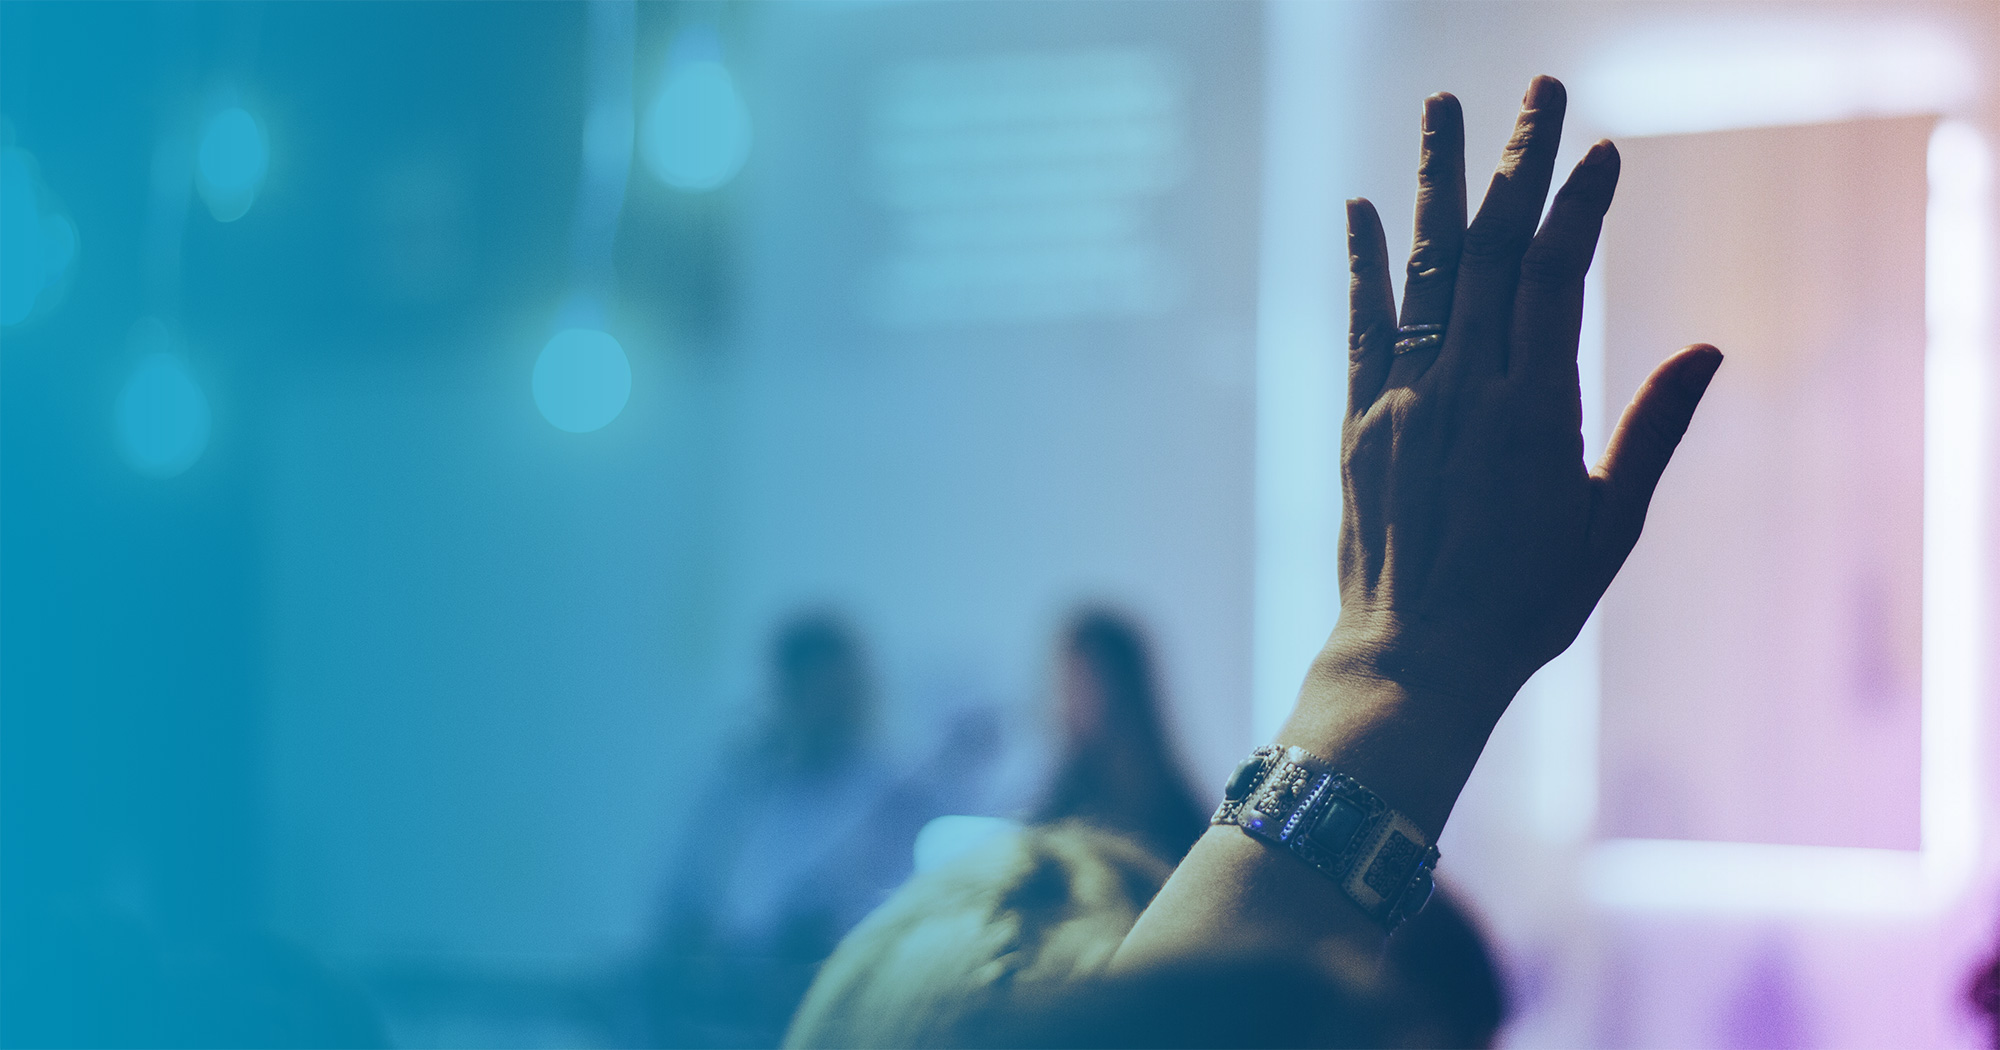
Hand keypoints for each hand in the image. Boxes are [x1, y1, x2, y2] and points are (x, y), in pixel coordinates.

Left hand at [1117, 78, 1720, 971]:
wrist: (1415, 660)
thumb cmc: (1525, 605)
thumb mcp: (1609, 524)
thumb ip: (1652, 430)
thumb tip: (1706, 350)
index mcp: (1533, 409)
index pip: (1557, 276)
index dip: (1578, 205)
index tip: (1599, 150)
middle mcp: (1463, 388)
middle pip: (1493, 250)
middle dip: (1517, 163)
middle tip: (1535, 89)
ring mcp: (1403, 400)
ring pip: (1426, 270)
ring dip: (1438, 184)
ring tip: (1444, 109)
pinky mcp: (1358, 423)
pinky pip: (1361, 327)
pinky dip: (1365, 265)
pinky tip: (1362, 209)